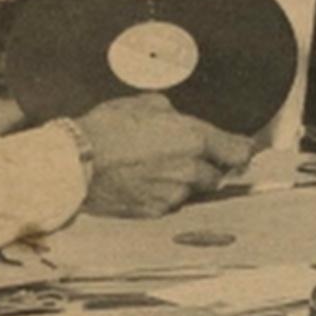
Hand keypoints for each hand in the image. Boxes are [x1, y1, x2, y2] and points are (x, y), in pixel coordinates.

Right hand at [75, 93, 254, 217]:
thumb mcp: (145, 103)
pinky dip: (162, 195)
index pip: (238, 152)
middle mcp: (189, 169)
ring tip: (156, 168)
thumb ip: (171, 113)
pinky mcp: (153, 211)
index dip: (240, 151)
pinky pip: (169, 204)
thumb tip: (176, 117)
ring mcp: (172, 194)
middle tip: (184, 156)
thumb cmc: (106, 128)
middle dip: (206, 166)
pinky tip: (142, 181)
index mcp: (193, 138)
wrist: (74, 162)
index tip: (240, 150)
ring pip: (192, 191)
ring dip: (184, 182)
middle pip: (215, 175)